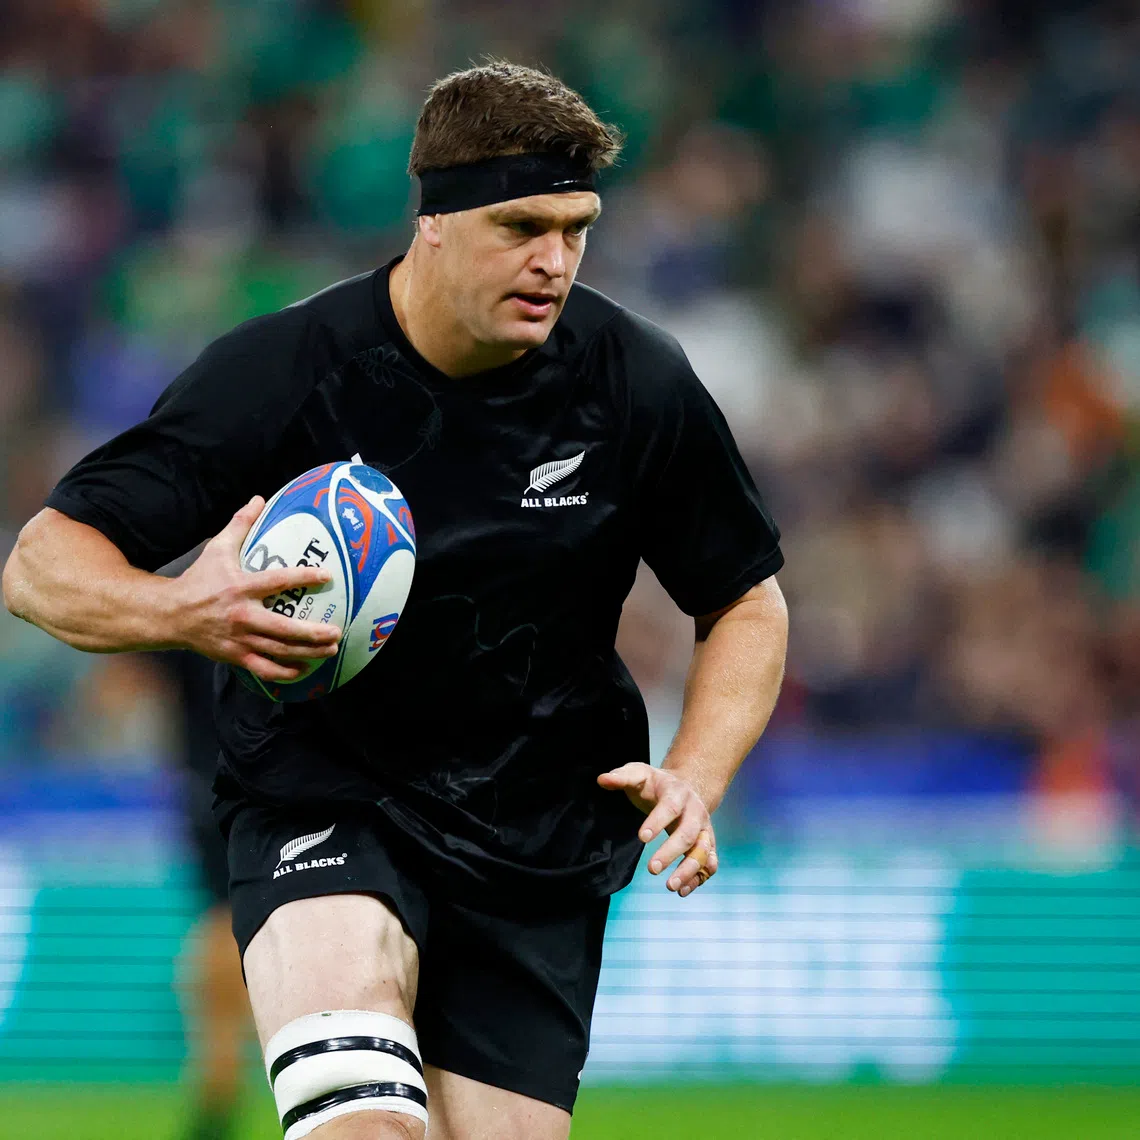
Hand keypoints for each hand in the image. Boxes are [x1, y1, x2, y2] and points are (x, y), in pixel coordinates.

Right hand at [172, 496, 339, 681]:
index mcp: (240, 588)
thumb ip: (240, 525)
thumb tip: (259, 499)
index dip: (303, 578)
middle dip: (312, 633)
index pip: (277, 581)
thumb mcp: (217, 549)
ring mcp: (238, 639)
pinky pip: (263, 669)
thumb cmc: (198, 580)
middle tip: (337, 631)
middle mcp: (242, 616)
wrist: (169, 615)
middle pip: (283, 628)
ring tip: (331, 650)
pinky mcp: (234, 656)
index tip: (326, 576)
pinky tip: (303, 669)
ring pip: (278, 651)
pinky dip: (284, 672)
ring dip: (307, 653)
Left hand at [597, 763, 718, 896]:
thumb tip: (602, 779)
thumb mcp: (639, 773)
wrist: (687, 786)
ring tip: (670, 886)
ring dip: (689, 870)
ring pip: (702, 850)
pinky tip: (682, 891)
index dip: (657, 822)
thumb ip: (621, 777)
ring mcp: (703, 829)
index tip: (641, 837)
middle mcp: (695, 811)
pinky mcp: (706, 843)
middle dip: (672, 852)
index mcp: (677, 792)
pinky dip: (698, 878)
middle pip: (688, 833)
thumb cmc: (656, 783)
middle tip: (652, 868)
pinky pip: (708, 862)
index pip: (670, 807)